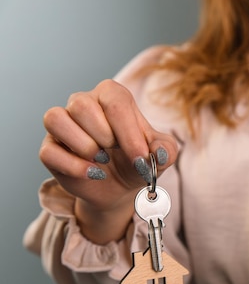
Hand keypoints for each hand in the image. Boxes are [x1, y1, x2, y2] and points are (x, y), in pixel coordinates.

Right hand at [40, 79, 178, 241]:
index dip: (128, 132)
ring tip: (102, 160)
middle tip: (116, 153)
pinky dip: (73, 166)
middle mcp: (83, 103)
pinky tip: (92, 174)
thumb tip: (159, 152)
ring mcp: (64, 125)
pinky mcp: (50, 148)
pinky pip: (49, 151)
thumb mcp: (160, 157)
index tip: (140, 158)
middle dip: (105, 136)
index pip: (115, 101)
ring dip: (84, 146)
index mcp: (112, 96)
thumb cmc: (139, 162)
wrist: (120, 187)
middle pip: (81, 105)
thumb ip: (166, 151)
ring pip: (56, 119)